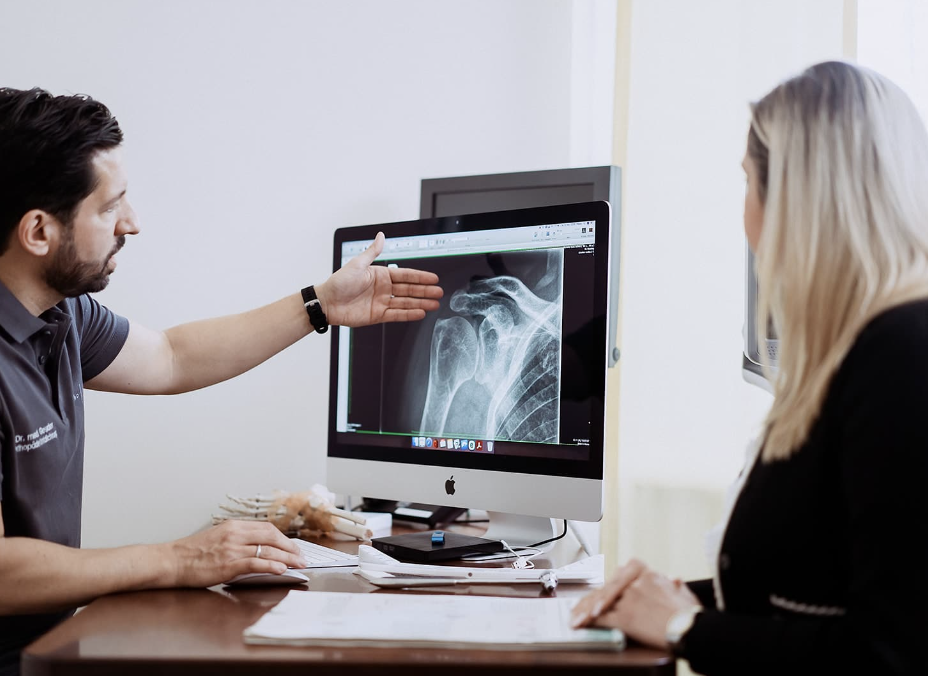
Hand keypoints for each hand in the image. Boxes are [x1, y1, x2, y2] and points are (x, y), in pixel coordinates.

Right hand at [167, 520, 305, 586]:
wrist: (171, 561)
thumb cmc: (191, 553)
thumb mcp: (217, 537)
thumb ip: (236, 539)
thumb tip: (257, 547)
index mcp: (233, 526)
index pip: (266, 528)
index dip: (283, 538)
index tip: (292, 547)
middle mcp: (235, 534)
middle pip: (272, 536)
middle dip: (290, 547)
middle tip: (301, 556)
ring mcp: (232, 548)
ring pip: (267, 550)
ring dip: (286, 558)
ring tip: (298, 564)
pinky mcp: (228, 563)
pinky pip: (256, 563)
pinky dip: (271, 566)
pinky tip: (281, 570)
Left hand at [314, 232, 442, 326]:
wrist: (327, 302)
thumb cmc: (338, 282)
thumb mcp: (357, 264)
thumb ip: (372, 252)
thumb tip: (381, 236)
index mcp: (380, 275)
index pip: (405, 275)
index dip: (420, 277)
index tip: (433, 278)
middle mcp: (383, 288)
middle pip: (409, 289)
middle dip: (425, 290)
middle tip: (439, 292)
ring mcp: (382, 302)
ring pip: (406, 302)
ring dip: (421, 303)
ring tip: (434, 304)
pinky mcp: (378, 315)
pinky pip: (397, 315)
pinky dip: (409, 314)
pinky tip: (420, 313)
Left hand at [571, 558, 700, 648]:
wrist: (691, 628)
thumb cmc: (690, 614)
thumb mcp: (684, 593)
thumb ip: (674, 585)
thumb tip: (674, 580)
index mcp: (646, 573)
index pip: (618, 577)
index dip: (606, 587)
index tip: (599, 593)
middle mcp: (634, 582)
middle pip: (605, 589)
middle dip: (590, 600)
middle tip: (578, 609)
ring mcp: (628, 599)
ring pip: (600, 601)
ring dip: (585, 611)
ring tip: (576, 619)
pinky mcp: (625, 617)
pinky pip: (603, 617)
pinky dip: (590, 620)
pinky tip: (583, 623)